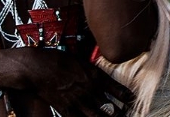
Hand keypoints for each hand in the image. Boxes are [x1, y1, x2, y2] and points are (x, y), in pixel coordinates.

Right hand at [0, 48, 133, 115]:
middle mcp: (89, 89)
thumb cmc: (58, 59)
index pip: (116, 89)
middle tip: (124, 114)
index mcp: (95, 76)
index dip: (126, 96)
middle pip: (109, 106)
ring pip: (96, 116)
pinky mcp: (65, 109)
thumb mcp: (81, 60)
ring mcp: (77, 101)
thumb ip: (92, 70)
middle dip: (118, 112)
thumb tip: (101, 76)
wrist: (37, 67)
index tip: (132, 99)